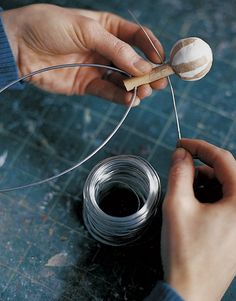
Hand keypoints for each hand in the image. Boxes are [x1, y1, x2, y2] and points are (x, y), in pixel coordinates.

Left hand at [1, 4, 166, 104]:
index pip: (137, 37)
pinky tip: (130, 99)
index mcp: (108, 27)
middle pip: (133, 61)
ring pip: (123, 79)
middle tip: (159, 82)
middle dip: (147, 72)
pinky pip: (108, 92)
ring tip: (144, 92)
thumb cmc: (51, 27)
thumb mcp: (87, 30)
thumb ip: (117, 50)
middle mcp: (105, 48)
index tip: (161, 60)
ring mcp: (97, 67)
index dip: (151, 47)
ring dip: (135, 86)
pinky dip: (120, 97)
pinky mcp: (87, 85)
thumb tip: (143, 67)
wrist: (20, 47)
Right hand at [161, 139, 235, 300]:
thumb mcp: (177, 205)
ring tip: (185, 190)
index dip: (200, 146)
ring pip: (228, 188)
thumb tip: (181, 154)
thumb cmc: (185, 251)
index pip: (224, 160)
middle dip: (203, 166)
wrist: (190, 292)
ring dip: (206, 182)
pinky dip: (211, 196)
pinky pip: (228, 203)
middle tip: (180, 168)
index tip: (181, 143)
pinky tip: (194, 204)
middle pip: (228, 173)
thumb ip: (179, 173)